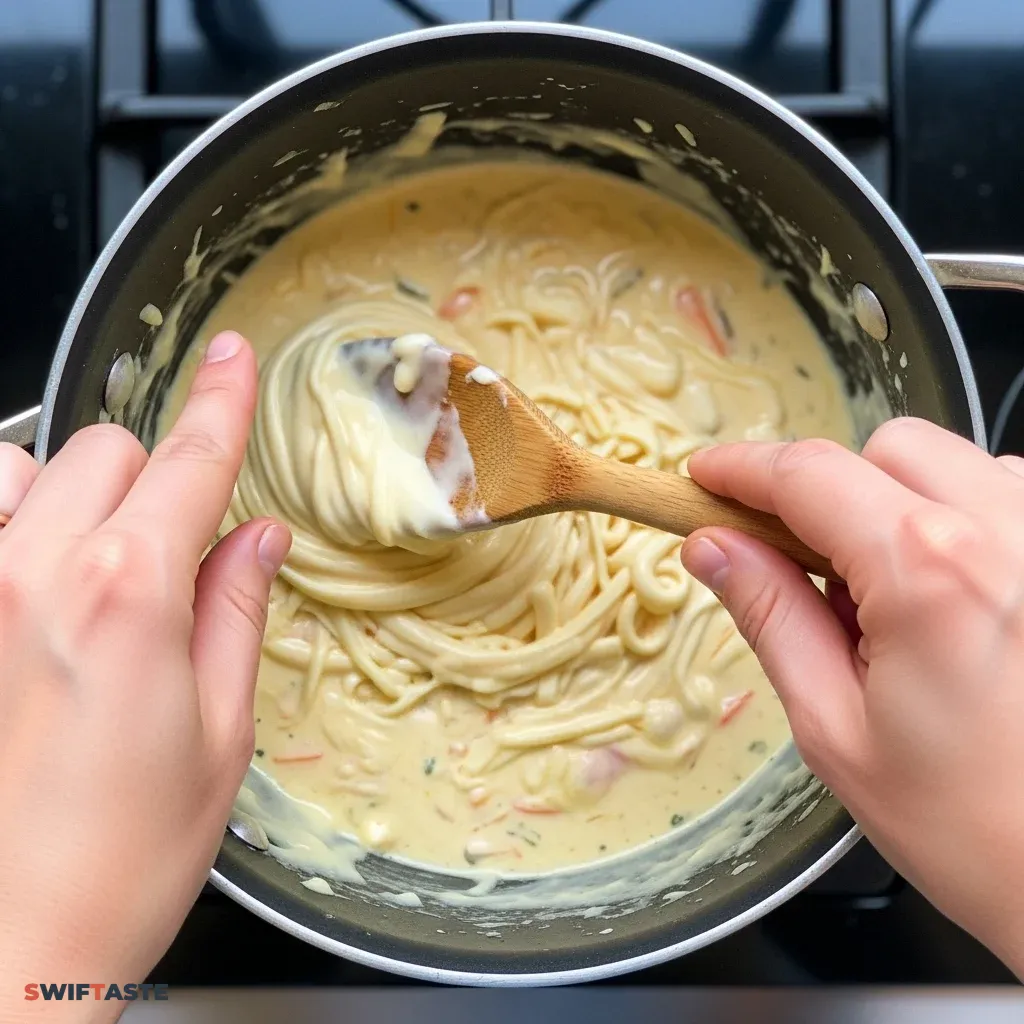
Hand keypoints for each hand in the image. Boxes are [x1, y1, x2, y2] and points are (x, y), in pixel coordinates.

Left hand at [0, 332, 289, 1017]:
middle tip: (173, 551)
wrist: (5, 947)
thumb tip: (257, 540)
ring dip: (72, 492)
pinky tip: (31, 575)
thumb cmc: (119, 860)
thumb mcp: (218, 736)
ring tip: (91, 561)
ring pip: (24, 466)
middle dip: (155, 479)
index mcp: (128, 599)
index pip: (191, 462)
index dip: (223, 401)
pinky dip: (9, 519)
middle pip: (108, 449)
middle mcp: (34, 576)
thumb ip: (235, 614)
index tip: (235, 356)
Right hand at [680, 417, 1023, 975]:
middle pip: (885, 449)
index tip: (705, 476)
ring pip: (954, 464)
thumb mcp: (835, 728)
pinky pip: (1009, 499)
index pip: (809, 476)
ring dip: (901, 505)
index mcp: (930, 574)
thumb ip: (770, 617)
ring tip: (892, 599)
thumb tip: (712, 548)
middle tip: (806, 564)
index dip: (742, 468)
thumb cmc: (973, 831)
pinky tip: (953, 601)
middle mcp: (1007, 533)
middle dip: (831, 489)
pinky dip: (963, 524)